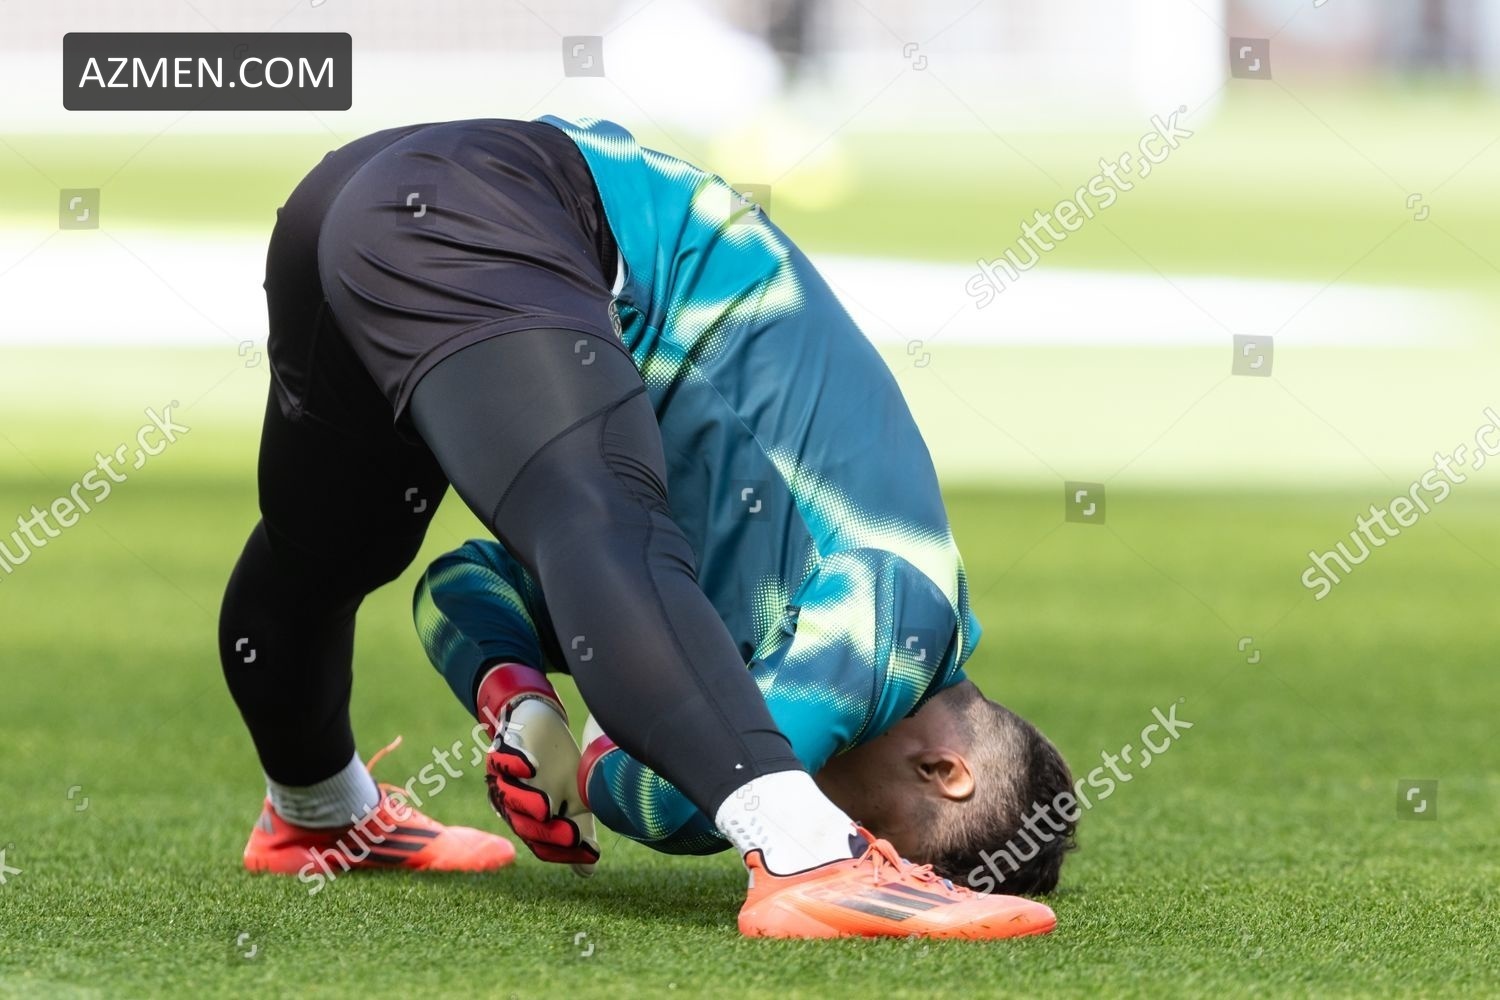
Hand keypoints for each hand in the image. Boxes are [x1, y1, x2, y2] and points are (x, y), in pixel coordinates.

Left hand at [477, 664, 599, 875]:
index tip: (590, 856)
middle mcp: (514, 804)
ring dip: (526, 802)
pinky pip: (502, 760)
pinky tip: (529, 766)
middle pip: (526, 826)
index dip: (566, 852)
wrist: (541, 722)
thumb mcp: (576, 799)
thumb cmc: (560, 764)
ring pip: (511, 797)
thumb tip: (588, 871)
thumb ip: (579, 832)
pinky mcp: (501, 750)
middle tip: (571, 836)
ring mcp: (506, 778)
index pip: (545, 845)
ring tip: (545, 807)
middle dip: (547, 833)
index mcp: (531, 819)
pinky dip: (513, 763)